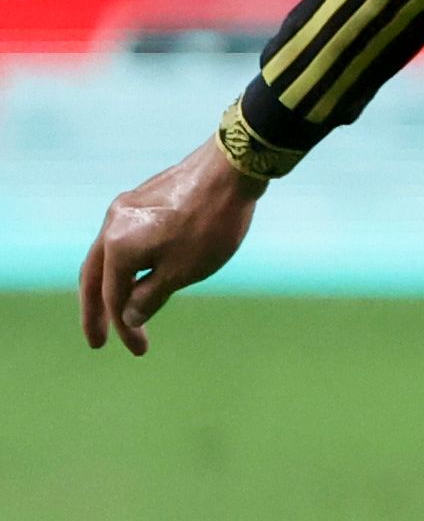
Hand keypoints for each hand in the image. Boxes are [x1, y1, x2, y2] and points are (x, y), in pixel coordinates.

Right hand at [79, 139, 264, 355]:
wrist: (231, 170)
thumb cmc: (210, 224)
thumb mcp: (183, 271)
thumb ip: (150, 296)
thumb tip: (127, 316)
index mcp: (116, 247)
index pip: (113, 298)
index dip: (124, 328)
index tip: (139, 350)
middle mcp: (111, 225)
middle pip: (94, 277)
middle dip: (95, 311)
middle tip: (97, 341)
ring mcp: (125, 210)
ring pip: (108, 256)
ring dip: (110, 287)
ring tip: (117, 313)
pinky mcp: (142, 201)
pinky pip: (124, 241)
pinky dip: (126, 265)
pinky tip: (137, 276)